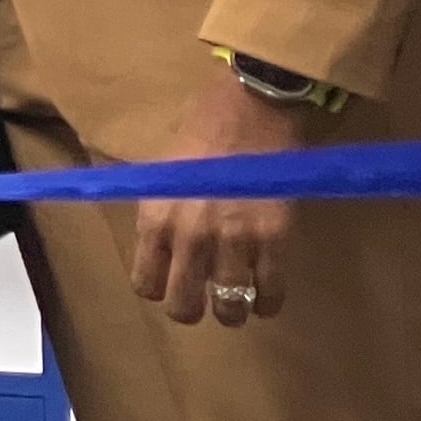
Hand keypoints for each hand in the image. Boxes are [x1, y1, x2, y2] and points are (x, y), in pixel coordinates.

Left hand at [128, 60, 314, 327]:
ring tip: (237, 304)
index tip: (170, 285)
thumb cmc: (201, 132)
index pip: (145, 283)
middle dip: (192, 310)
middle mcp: (190, 237)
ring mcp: (234, 241)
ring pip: (229, 307)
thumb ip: (159, 214)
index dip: (158, 289)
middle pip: (184, 305)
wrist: (251, 108)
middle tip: (204, 301)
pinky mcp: (275, 239)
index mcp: (155, 220)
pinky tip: (266, 297)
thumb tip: (157, 245)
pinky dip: (268, 302)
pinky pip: (270, 291)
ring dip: (232, 312)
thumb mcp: (161, 174)